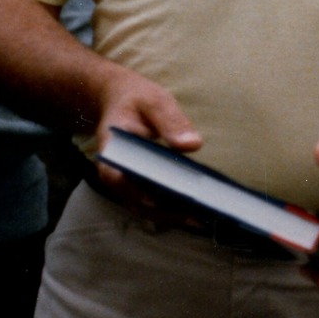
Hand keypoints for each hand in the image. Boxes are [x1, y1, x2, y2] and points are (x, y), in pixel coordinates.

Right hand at [91, 66, 202, 224]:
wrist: (121, 101)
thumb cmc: (138, 100)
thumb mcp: (154, 100)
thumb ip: (171, 120)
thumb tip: (192, 145)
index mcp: (112, 150)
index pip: (118, 177)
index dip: (138, 191)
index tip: (164, 199)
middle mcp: (114, 173)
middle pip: (137, 201)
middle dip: (168, 211)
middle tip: (201, 214)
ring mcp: (124, 184)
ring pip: (147, 209)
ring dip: (174, 216)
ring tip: (207, 217)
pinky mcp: (137, 187)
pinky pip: (154, 206)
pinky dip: (174, 211)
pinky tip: (200, 212)